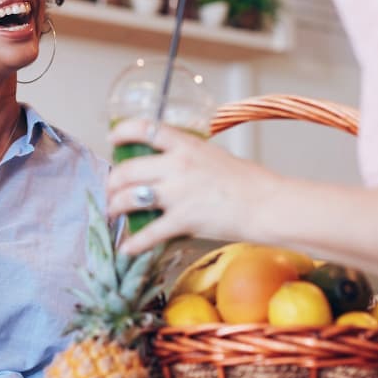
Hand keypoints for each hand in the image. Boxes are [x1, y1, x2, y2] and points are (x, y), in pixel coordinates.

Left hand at [107, 118, 280, 254]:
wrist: (266, 204)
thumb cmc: (247, 181)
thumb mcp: (213, 155)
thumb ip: (188, 157)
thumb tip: (168, 164)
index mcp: (185, 145)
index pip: (144, 129)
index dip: (121, 133)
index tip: (113, 140)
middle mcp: (176, 166)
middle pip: (126, 170)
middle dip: (112, 182)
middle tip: (111, 190)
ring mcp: (177, 193)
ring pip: (128, 199)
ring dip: (115, 207)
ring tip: (114, 213)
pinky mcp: (182, 220)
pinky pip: (148, 233)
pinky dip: (133, 243)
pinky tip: (127, 248)